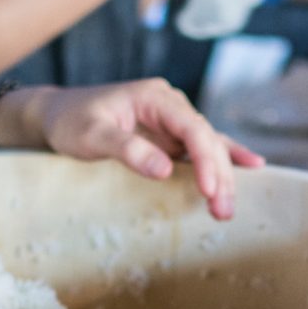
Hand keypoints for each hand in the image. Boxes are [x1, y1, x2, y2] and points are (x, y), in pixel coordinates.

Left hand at [0, 81, 264, 220]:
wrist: (56, 115)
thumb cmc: (70, 121)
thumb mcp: (92, 135)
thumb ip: (127, 149)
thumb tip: (163, 169)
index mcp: (154, 97)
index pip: (191, 127)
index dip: (205, 159)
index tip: (209, 189)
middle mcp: (169, 105)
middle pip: (206, 139)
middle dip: (218, 175)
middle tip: (222, 211)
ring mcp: (171, 121)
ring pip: (208, 146)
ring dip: (221, 176)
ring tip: (227, 208)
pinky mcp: (168, 136)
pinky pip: (201, 147)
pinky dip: (223, 159)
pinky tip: (251, 166)